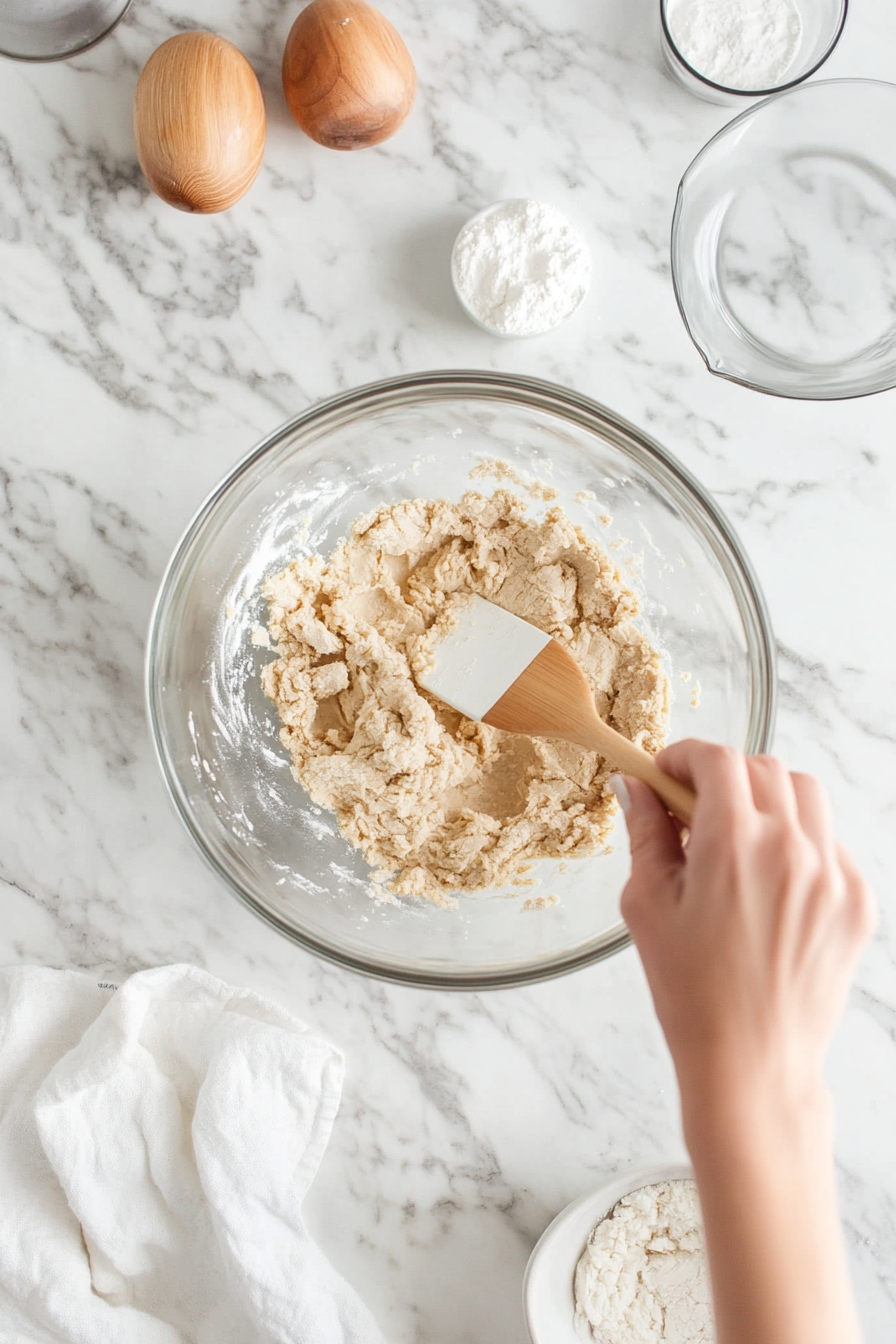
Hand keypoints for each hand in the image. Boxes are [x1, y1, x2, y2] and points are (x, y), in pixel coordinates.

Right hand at [616, 741, 875, 1125]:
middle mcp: (793, 849)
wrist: (752, 1063)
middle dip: (723, 777)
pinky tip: (770, 881)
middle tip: (695, 811)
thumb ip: (645, 834)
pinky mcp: (857, 903)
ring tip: (738, 839)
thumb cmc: (692, 993)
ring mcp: (833, 875)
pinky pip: (831, 843)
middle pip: (763, 768)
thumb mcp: (648, 905)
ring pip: (806, 795)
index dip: (684, 756)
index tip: (668, 775)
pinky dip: (800, 843)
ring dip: (768, 799)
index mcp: (734, 844)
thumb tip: (634, 788)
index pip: (717, 759)